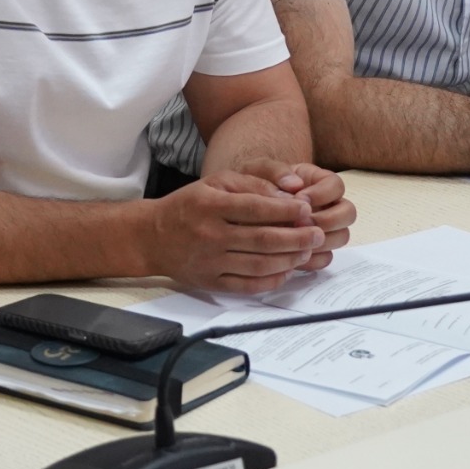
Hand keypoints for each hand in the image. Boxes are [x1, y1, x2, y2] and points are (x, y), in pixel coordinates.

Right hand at [149, 170, 327, 292]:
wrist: (152, 236)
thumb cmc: (189, 205)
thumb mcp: (216, 182)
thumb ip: (251, 184)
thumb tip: (287, 197)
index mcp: (211, 205)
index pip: (256, 209)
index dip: (286, 211)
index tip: (307, 211)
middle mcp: (210, 234)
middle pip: (262, 240)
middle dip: (296, 238)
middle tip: (317, 234)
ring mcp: (210, 261)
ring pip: (259, 264)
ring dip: (289, 260)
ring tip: (307, 251)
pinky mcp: (210, 282)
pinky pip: (246, 286)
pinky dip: (270, 280)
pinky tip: (286, 271)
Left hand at [243, 162, 355, 270]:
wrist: (237, 210)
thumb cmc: (250, 185)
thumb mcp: (257, 170)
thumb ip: (275, 171)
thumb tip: (295, 184)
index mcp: (317, 182)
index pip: (336, 186)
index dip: (322, 193)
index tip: (299, 199)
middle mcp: (326, 205)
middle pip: (348, 213)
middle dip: (327, 220)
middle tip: (300, 223)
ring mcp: (322, 229)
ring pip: (342, 237)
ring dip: (322, 240)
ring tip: (295, 240)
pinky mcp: (313, 250)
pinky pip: (326, 258)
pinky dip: (312, 258)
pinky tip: (292, 255)